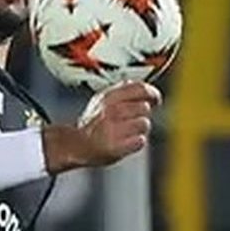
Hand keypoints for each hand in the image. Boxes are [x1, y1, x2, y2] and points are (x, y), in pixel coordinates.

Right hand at [42, 81, 161, 172]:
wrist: (75, 146)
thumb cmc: (90, 125)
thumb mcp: (101, 101)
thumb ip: (120, 91)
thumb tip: (138, 84)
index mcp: (108, 97)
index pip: (140, 88)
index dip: (152, 92)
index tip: (155, 98)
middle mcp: (111, 110)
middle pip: (144, 107)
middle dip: (140, 115)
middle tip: (129, 121)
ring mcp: (114, 128)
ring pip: (144, 124)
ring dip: (138, 130)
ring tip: (125, 132)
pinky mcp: (117, 146)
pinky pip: (140, 141)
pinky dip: (135, 143)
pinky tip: (124, 142)